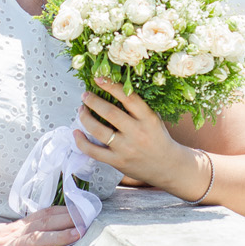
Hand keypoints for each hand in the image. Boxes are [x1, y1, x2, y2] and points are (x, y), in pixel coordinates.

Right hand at [0, 206, 79, 245]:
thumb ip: (15, 238)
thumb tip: (37, 237)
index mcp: (10, 230)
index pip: (41, 216)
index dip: (63, 212)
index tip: (82, 209)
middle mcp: (10, 235)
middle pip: (43, 223)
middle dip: (68, 220)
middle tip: (89, 217)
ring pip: (35, 238)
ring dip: (58, 235)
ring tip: (78, 233)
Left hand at [74, 77, 199, 194]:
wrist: (168, 167)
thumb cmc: (159, 139)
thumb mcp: (154, 119)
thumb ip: (137, 108)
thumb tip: (112, 91)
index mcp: (148, 118)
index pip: (128, 97)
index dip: (111, 86)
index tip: (99, 78)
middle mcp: (137, 132)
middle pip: (110, 113)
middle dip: (93, 101)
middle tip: (85, 95)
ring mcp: (126, 148)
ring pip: (99, 131)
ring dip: (86, 118)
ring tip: (81, 110)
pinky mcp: (117, 162)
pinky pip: (94, 151)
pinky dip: (81, 141)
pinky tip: (76, 133)